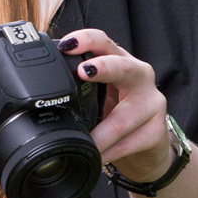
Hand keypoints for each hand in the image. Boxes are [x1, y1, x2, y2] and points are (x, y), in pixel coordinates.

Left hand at [58, 29, 173, 182]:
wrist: (148, 147)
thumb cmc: (118, 115)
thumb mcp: (100, 94)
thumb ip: (81, 86)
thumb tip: (40, 87)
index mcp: (120, 62)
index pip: (105, 42)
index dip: (87, 40)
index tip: (68, 45)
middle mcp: (140, 77)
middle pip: (123, 67)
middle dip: (103, 67)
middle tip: (83, 72)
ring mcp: (152, 104)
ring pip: (123, 118)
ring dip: (99, 134)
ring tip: (83, 142)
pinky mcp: (158, 132)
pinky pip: (128, 143)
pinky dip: (109, 152)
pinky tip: (98, 157)